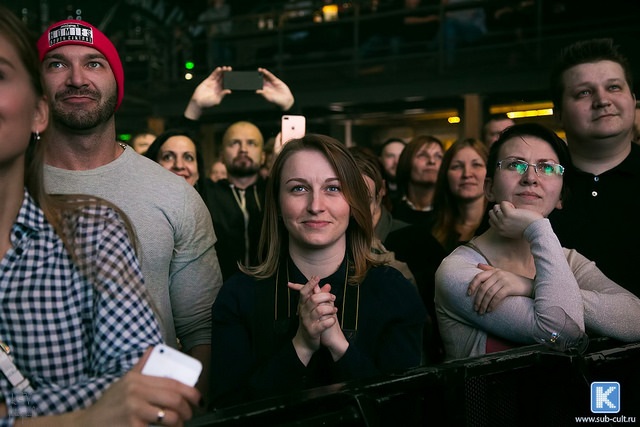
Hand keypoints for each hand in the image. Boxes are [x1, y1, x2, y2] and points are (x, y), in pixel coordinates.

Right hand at [77, 347, 200, 426]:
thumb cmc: (109, 404)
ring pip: (168, 417)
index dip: (190, 391)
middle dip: (187, 409)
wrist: (88, 424)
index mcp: (137, 379)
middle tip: (190, 414)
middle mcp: (136, 393)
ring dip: (179, 423)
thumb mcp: (123, 382)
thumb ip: (140, 366)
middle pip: (174, 400)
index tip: (198, 398)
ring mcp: (134, 411)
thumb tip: (153, 349)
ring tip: (179, 424)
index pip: (172, 383)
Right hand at [184, 66, 231, 119]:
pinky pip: (213, 75)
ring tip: (225, 68)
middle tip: (229, 68)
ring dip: (222, 72)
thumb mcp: (217, 99)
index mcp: (222, 91)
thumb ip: (222, 94)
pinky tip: (219, 69)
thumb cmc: (208, 103)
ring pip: (219, 76)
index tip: (233, 75)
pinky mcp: (208, 81)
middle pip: (224, 78)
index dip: (230, 79)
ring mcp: (213, 83)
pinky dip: (216, 72)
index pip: (227, 83)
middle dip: (227, 73)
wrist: (198, 102)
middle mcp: (218, 86)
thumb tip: (229, 91)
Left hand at [257, 68, 293, 110]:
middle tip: (253, 73)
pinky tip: (264, 71)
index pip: (257, 84)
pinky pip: (270, 76)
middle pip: (260, 79)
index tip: (250, 78)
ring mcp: (271, 82)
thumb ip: (263, 93)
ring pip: (265, 76)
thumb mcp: (268, 97)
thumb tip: (256, 91)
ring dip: (262, 73)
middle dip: (257, 76)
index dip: (254, 81)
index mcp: (263, 90)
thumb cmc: (276, 100)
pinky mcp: (275, 80)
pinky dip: (267, 73)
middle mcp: (266, 85)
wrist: (285, 99)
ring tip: (259, 70)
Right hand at [288, 277, 336, 364]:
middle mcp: (303, 312)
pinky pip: (323, 324)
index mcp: (302, 305)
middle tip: (333, 298)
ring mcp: (307, 322)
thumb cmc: (310, 322)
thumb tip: (328, 285)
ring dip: (330, 309)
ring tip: (335, 310)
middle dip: (326, 296)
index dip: (310, 284)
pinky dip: (330, 321)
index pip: (304, 292)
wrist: (305, 342)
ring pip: (320, 310)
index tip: (317, 277)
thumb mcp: (313, 308)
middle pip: (314, 299)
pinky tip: (333, 320)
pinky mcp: (313, 331)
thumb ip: (320, 296)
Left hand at [467, 263, 533, 313]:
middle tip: (475, 308)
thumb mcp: (502, 273)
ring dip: (483, 304)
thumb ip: (490, 269)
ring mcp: (504, 280)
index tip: (468, 294)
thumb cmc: (514, 281)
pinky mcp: (509, 287)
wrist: (530, 285)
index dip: (472, 285)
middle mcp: (498, 274)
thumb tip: (478, 265)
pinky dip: (492, 304)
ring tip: (481, 311)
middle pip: (483, 287)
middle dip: (477, 299)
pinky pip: (497, 297)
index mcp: (494, 271)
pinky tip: (489, 310)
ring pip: (489, 293)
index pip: (478, 277)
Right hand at [488, 202, 542, 238]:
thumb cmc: (528, 230)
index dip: (497, 215)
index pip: (491, 221)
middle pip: (491, 213)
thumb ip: (506, 226)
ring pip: (496, 207)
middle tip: (509, 211)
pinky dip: (508, 203)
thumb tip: (503, 217)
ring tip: (514, 210)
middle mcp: (500, 226)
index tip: (506, 215)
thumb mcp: (513, 232)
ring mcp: (503, 219)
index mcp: (500, 231)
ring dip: (504, 206)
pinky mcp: (508, 213)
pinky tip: (516, 208)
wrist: (536, 230)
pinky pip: (503, 203)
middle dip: (499, 210)